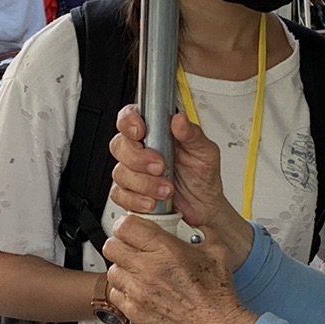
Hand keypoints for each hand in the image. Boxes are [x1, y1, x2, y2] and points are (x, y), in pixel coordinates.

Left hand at [104, 215, 258, 323]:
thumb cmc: (217, 296)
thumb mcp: (217, 252)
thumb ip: (202, 232)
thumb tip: (196, 224)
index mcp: (167, 251)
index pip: (126, 226)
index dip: (127, 224)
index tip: (133, 228)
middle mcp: (149, 270)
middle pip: (111, 246)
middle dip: (121, 244)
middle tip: (132, 247)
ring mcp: (139, 292)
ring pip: (112, 270)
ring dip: (122, 268)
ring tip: (138, 271)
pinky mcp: (135, 311)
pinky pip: (116, 294)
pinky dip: (124, 290)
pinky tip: (139, 290)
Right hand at [109, 106, 253, 269]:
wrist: (203, 207)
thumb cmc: (202, 176)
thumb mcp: (205, 152)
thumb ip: (192, 134)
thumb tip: (180, 119)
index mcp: (156, 132)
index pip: (131, 116)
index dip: (129, 121)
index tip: (140, 131)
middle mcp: (142, 149)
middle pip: (119, 145)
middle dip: (138, 158)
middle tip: (160, 166)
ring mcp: (134, 171)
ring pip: (120, 172)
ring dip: (143, 183)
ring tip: (166, 189)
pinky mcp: (130, 192)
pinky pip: (120, 195)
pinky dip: (136, 200)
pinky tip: (153, 201)